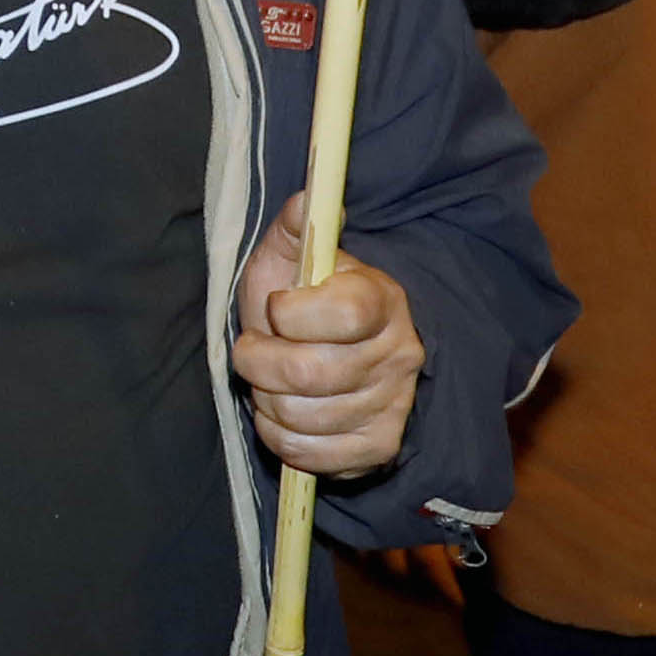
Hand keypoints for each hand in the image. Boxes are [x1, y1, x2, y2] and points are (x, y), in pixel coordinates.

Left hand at [236, 207, 424, 477]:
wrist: (335, 353)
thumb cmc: (302, 300)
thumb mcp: (291, 259)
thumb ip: (295, 227)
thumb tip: (305, 199)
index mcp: (382, 300)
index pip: (342, 314)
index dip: (289, 314)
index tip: (275, 309)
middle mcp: (399, 354)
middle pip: (311, 374)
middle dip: (259, 363)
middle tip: (256, 350)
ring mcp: (393, 405)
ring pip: (303, 416)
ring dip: (266, 399)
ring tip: (271, 380)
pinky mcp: (378, 448)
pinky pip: (311, 455)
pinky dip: (279, 436)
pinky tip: (284, 413)